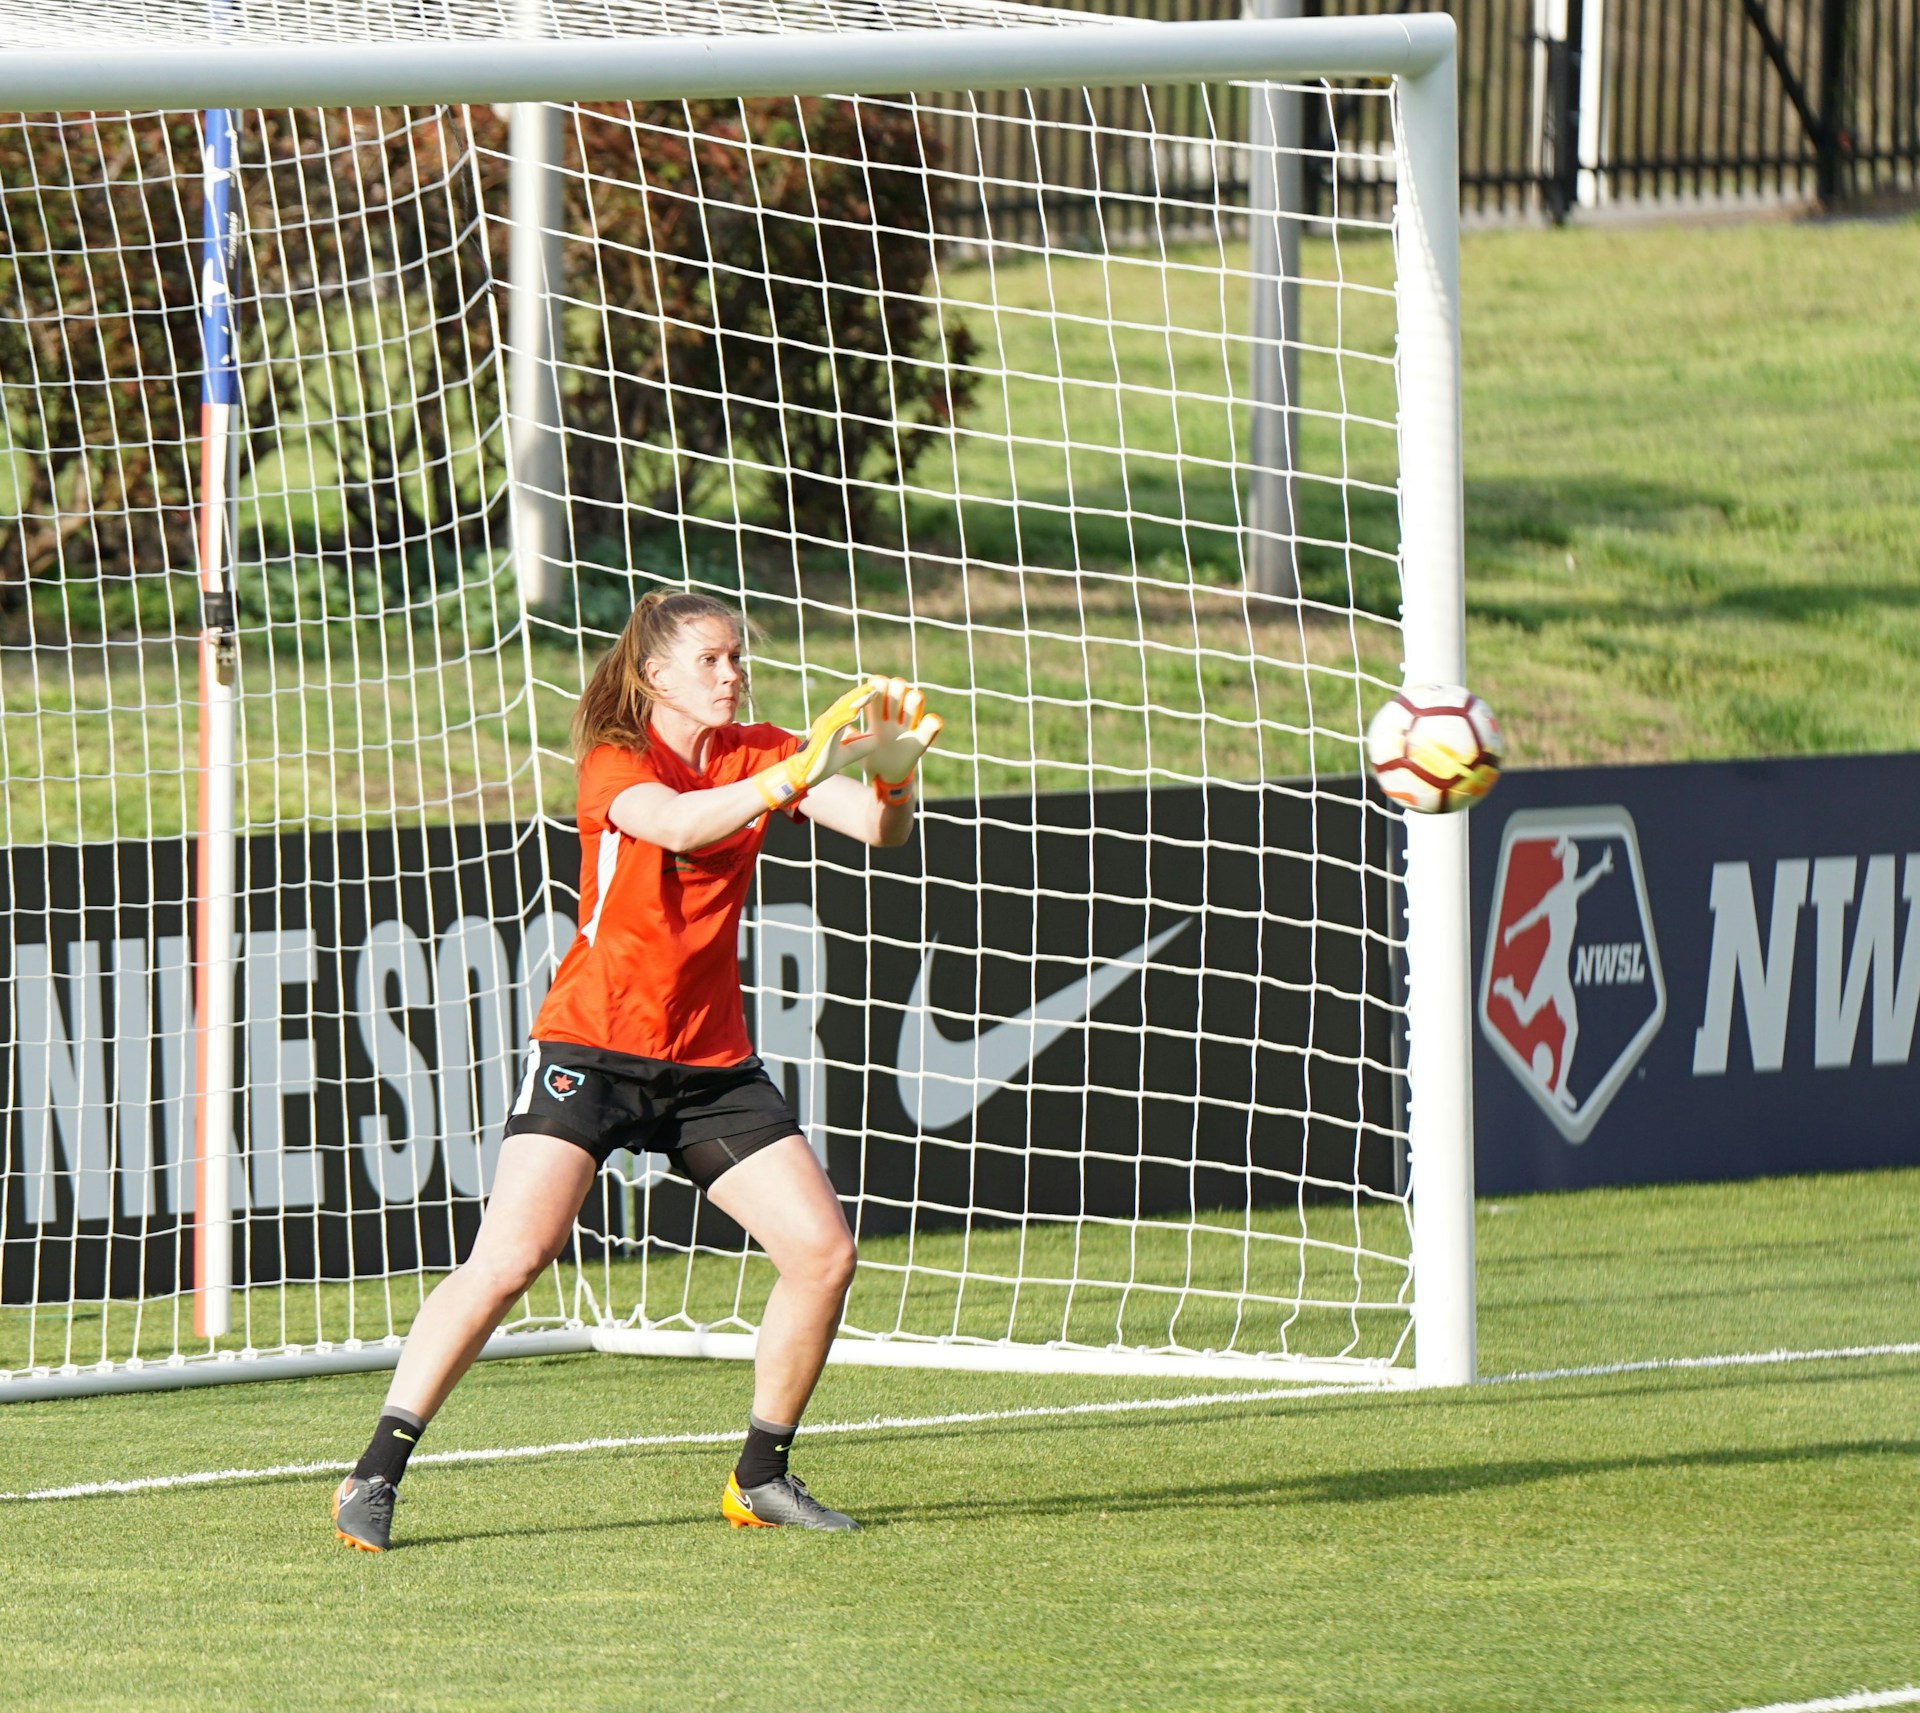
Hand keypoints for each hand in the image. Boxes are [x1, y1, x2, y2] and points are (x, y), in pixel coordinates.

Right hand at [754, 678, 883, 811]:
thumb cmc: (822, 764)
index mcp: (832, 724)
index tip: (875, 692)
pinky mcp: (821, 737)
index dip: (861, 699)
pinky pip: (834, 725)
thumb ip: (860, 746)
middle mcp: (826, 722)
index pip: (848, 707)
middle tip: (875, 687)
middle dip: (859, 694)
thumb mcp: (847, 754)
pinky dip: (844, 717)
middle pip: (845, 704)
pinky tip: (856, 711)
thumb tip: (877, 740)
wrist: (803, 775)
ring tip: (869, 693)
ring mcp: (823, 728)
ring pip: (841, 710)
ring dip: (855, 701)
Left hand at [860, 677, 943, 803]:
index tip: (872, 697)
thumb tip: (844, 725)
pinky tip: (918, 729)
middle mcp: (895, 714)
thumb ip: (850, 737)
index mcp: (878, 713)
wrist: (886, 776)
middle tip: (887, 710)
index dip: (878, 685)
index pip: (880, 685)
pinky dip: (931, 723)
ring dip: (910, 703)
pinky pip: (933, 724)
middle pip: (899, 685)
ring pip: (916, 697)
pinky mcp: (922, 739)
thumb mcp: (856, 748)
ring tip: (901, 721)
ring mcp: (910, 725)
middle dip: (894, 692)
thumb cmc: (871, 759)